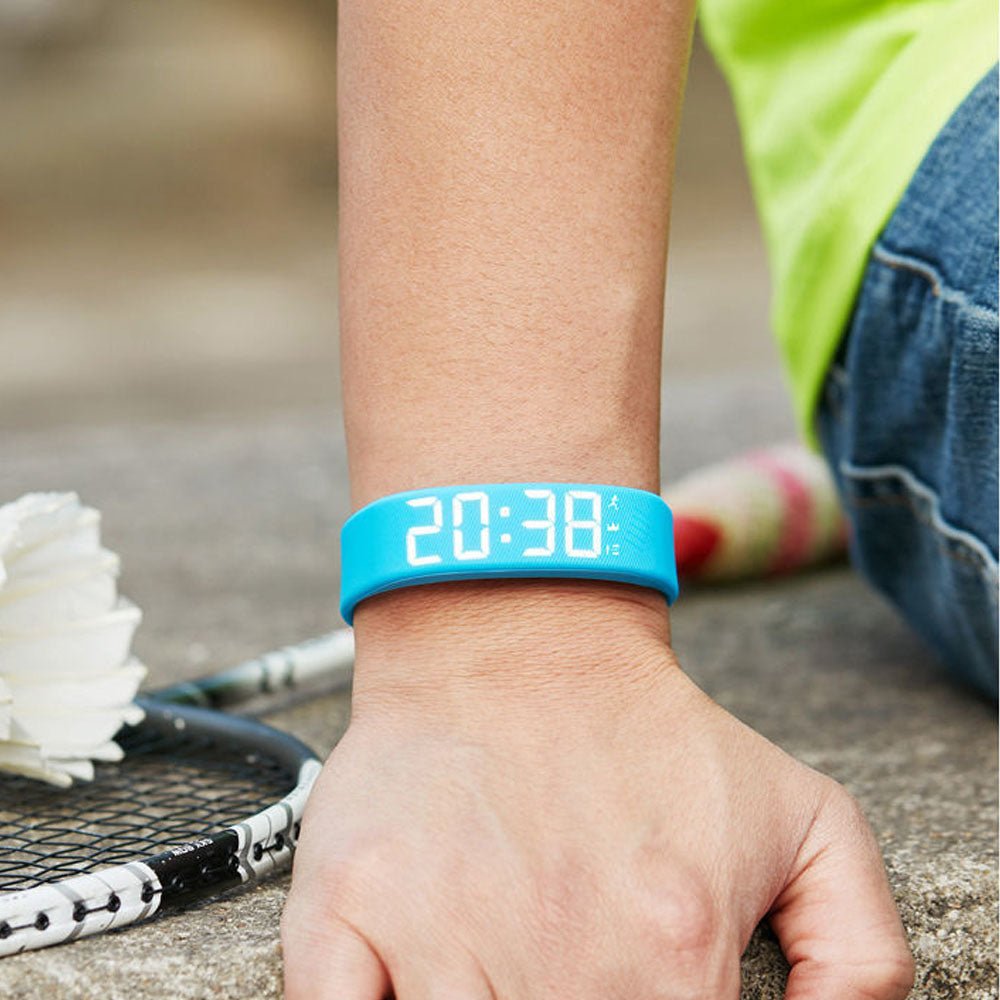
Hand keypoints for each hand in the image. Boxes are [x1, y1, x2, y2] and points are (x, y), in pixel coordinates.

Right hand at [281, 583, 912, 998]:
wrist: (516, 640)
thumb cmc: (643, 731)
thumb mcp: (806, 818)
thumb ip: (856, 949)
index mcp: (674, 962)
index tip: (642, 997)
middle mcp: (558, 968)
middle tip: (567, 972)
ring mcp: (437, 943)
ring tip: (503, 969)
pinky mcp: (344, 914)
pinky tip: (406, 990)